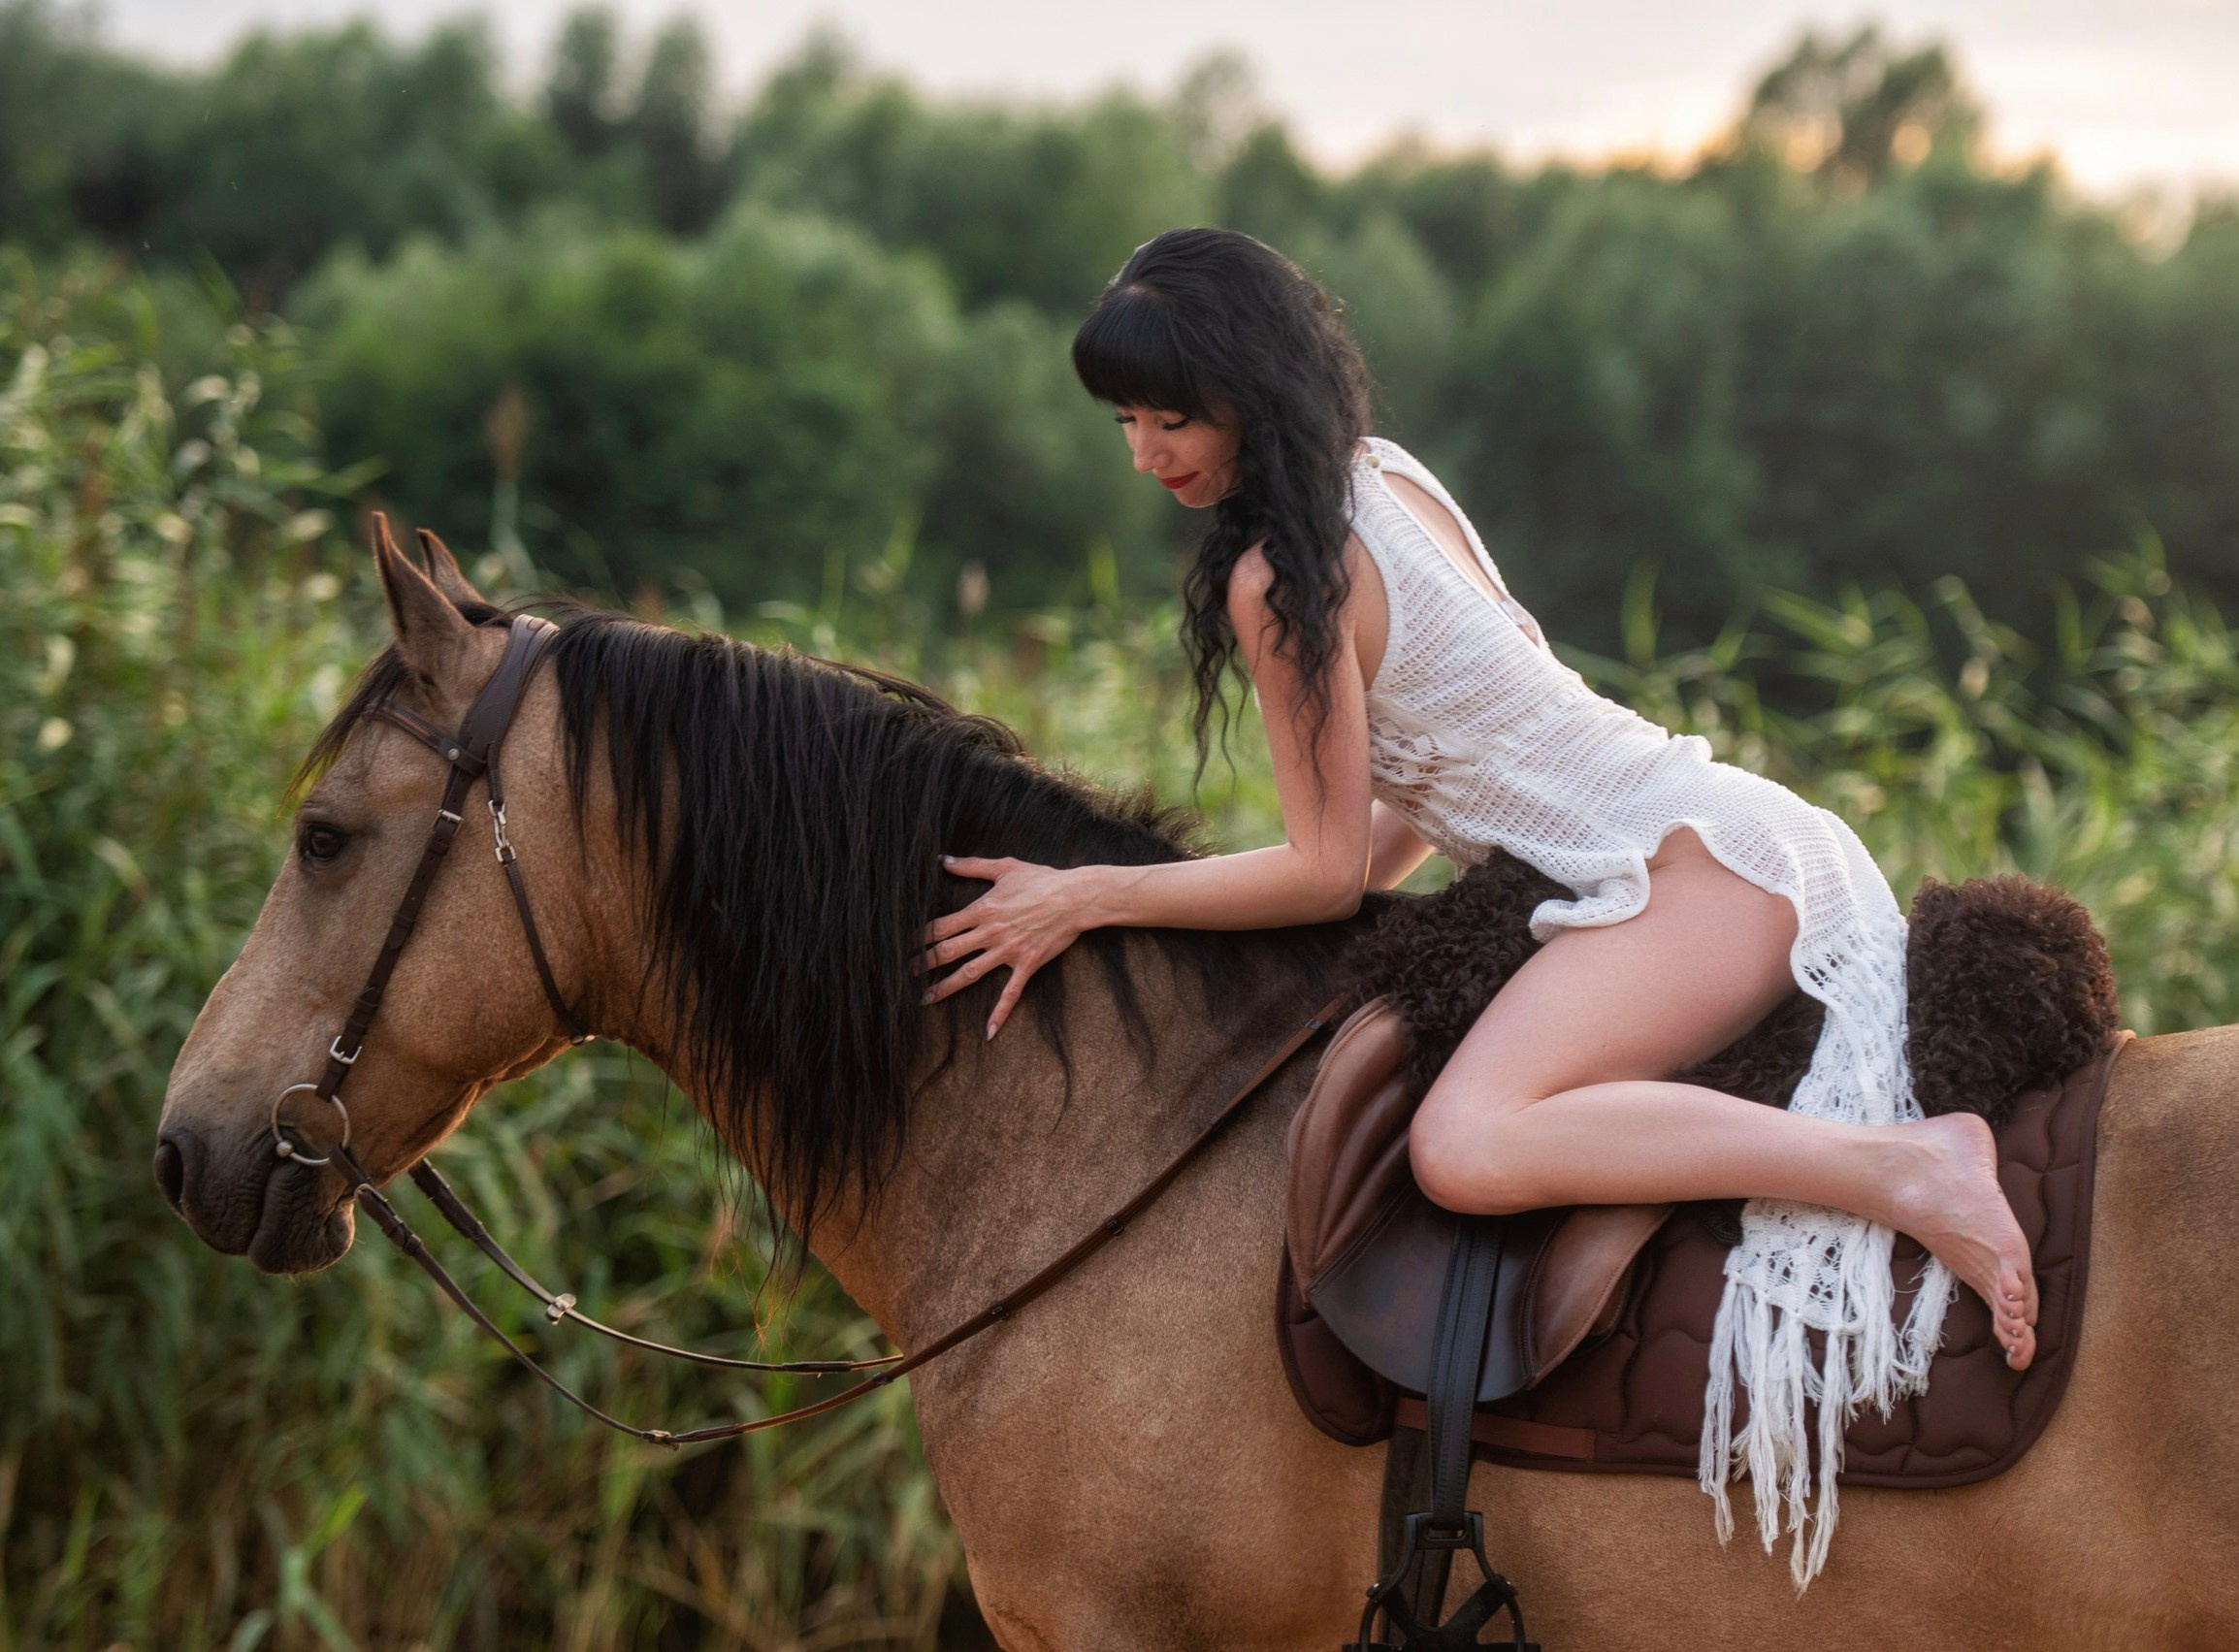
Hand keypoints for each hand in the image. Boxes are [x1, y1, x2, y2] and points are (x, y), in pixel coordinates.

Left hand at [920, 854, 1087, 1038]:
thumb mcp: (1005, 867)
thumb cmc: (1042, 880)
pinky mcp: (1026, 964)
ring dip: (944, 988)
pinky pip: (1010, 993)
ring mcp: (1007, 951)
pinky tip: (988, 1032)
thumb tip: (943, 859)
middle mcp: (990, 933)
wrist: (1076, 897)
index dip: (919, 937)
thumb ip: (971, 865)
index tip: (900, 945)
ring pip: (969, 974)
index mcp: (982, 910)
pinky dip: (999, 1012)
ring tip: (924, 999)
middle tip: (902, 976)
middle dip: (923, 964)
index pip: (941, 926)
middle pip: (947, 952)